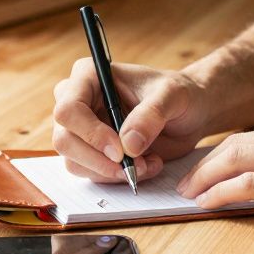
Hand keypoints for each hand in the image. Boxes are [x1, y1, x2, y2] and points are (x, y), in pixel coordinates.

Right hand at [52, 58, 208, 182]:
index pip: (68, 109)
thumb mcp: (172, 96)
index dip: (90, 134)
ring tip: (147, 163)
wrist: (189, 113)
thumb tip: (128, 145)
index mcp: (89, 76)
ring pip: (75, 161)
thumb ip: (151, 115)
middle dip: (99, 160)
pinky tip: (145, 165)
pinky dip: (117, 177)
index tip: (120, 151)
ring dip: (111, 172)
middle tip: (133, 166)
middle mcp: (79, 101)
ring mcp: (82, 129)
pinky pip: (91, 173)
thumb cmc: (179, 94)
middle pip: (64, 140)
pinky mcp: (92, 151)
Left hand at [176, 103, 253, 227]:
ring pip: (235, 157)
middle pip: (239, 141)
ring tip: (188, 192)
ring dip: (204, 176)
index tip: (216, 162)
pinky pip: (247, 183)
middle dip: (208, 161)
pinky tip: (207, 204)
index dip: (234, 150)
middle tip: (188, 177)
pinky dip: (220, 192)